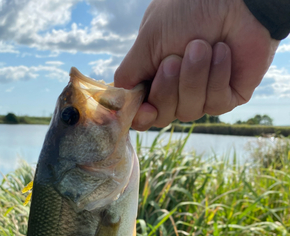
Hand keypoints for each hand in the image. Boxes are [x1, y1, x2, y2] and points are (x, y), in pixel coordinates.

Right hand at [114, 0, 278, 130]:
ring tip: (201, 46)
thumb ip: (129, 74)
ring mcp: (204, 94)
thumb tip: (116, 102)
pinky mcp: (229, 95)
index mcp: (155, 76)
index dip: (142, 116)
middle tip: (174, 59)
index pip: (144, 112)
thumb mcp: (148, 40)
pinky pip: (215, 103)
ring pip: (188, 111)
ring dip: (193, 77)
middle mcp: (178, 89)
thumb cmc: (188, 8)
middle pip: (163, 116)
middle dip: (167, 89)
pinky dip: (216, 75)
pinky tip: (222, 51)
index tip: (145, 109)